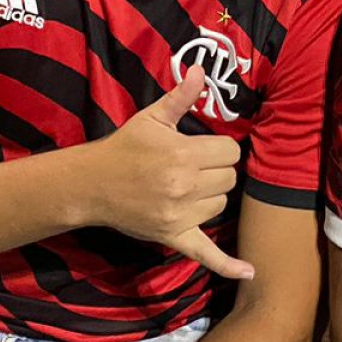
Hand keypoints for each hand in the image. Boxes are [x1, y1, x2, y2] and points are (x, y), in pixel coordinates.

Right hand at [79, 68, 251, 279]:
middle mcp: (184, 186)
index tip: (201, 147)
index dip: (218, 147)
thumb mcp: (152, 118)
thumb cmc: (125, 147)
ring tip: (185, 187)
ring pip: (221, 204)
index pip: (229, 151)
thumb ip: (182, 97)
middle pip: (230, 178)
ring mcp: (180, 215)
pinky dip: (228, 265)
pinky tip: (249, 273)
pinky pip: (206, 254)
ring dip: (210, 196)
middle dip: (216, 170)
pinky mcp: (174, 236)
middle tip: (192, 166)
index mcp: (183, 154)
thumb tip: (201, 69)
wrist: (92, 184)